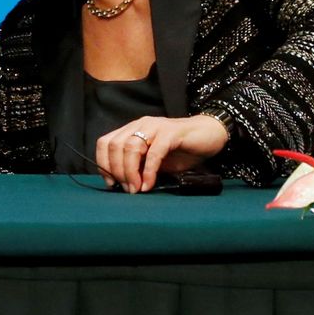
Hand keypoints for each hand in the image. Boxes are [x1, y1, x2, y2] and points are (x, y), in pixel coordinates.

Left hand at [95, 114, 227, 192]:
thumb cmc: (182, 150)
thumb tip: (125, 185)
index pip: (105, 142)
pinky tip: (149, 185)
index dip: (103, 163)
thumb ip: (140, 168)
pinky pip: (154, 152)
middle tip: (126, 189)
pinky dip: (149, 171)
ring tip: (136, 189)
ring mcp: (154, 127)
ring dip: (130, 171)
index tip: (110, 183)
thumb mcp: (156, 162)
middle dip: (117, 170)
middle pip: (115, 146)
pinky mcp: (171, 133)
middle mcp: (140, 125)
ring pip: (130, 147)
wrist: (210, 135)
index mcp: (132, 130)